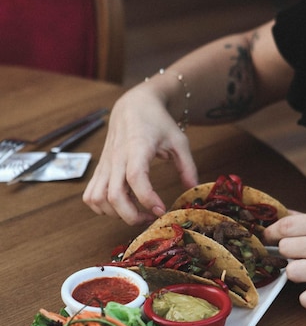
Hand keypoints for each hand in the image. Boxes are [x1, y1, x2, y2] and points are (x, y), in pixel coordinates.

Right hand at [83, 86, 197, 225]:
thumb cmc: (157, 122)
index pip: (136, 177)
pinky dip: (101, 208)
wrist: (133, 106)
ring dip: (115, 214)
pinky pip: (90, 195)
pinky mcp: (100, 169)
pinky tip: (119, 207)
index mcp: (137, 148)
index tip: (162, 210)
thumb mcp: (179, 140)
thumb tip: (194, 189)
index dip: (148, 198)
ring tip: (135, 213)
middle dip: (132, 216)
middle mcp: (116, 158)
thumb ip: (188, 166)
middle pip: (114, 196)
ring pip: (98, 199)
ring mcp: (105, 164)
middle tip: (150, 218)